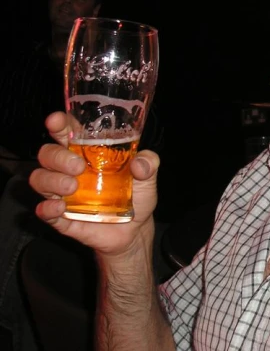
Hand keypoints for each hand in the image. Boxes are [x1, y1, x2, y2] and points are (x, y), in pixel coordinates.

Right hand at [29, 112, 159, 256]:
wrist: (135, 230)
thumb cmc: (136, 195)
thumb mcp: (149, 176)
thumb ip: (149, 164)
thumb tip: (139, 163)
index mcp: (88, 153)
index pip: (66, 133)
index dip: (58, 124)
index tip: (56, 120)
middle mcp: (70, 170)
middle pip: (47, 153)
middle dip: (58, 156)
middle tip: (78, 166)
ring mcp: (63, 194)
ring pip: (40, 178)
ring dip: (52, 180)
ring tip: (73, 187)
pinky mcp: (62, 218)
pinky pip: (44, 211)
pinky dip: (47, 208)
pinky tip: (60, 208)